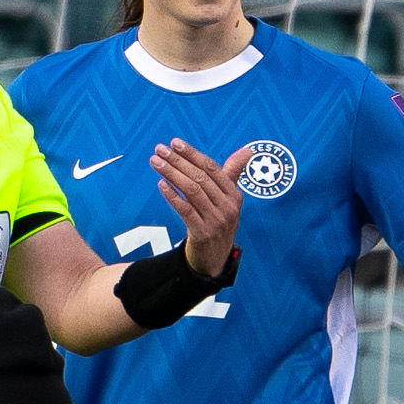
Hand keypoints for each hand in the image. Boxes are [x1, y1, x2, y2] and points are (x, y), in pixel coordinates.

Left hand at [152, 139, 249, 278]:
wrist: (214, 260)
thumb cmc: (219, 224)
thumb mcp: (229, 201)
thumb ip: (232, 174)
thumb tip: (247, 151)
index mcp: (234, 196)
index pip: (212, 168)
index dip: (193, 154)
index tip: (175, 143)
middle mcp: (227, 207)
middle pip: (200, 177)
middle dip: (178, 161)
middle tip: (160, 150)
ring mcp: (216, 221)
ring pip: (191, 191)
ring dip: (171, 174)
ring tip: (156, 163)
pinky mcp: (202, 233)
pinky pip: (185, 210)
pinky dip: (172, 196)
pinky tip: (161, 184)